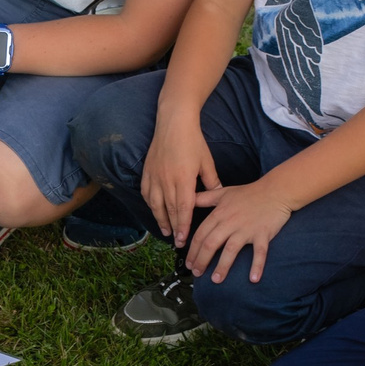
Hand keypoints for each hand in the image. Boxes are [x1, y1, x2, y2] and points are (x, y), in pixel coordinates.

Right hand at [141, 124, 219, 242]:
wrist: (173, 123)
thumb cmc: (193, 141)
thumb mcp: (206, 162)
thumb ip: (211, 182)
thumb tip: (218, 196)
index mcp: (183, 180)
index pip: (183, 209)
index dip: (183, 226)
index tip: (183, 239)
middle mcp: (166, 181)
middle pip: (169, 211)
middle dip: (174, 228)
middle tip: (177, 242)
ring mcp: (155, 177)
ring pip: (155, 205)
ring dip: (161, 220)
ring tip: (165, 231)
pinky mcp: (147, 171)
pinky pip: (146, 193)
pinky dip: (150, 205)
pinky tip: (154, 210)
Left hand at [186, 181, 294, 284]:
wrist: (276, 191)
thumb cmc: (249, 193)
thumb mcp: (223, 193)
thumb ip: (204, 198)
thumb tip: (188, 200)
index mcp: (219, 214)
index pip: (201, 234)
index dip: (192, 250)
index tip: (188, 263)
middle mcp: (231, 222)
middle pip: (211, 244)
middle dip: (201, 260)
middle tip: (197, 273)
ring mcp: (247, 229)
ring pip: (231, 250)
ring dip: (222, 266)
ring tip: (215, 280)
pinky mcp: (263, 234)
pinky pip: (260, 252)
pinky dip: (257, 265)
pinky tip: (253, 279)